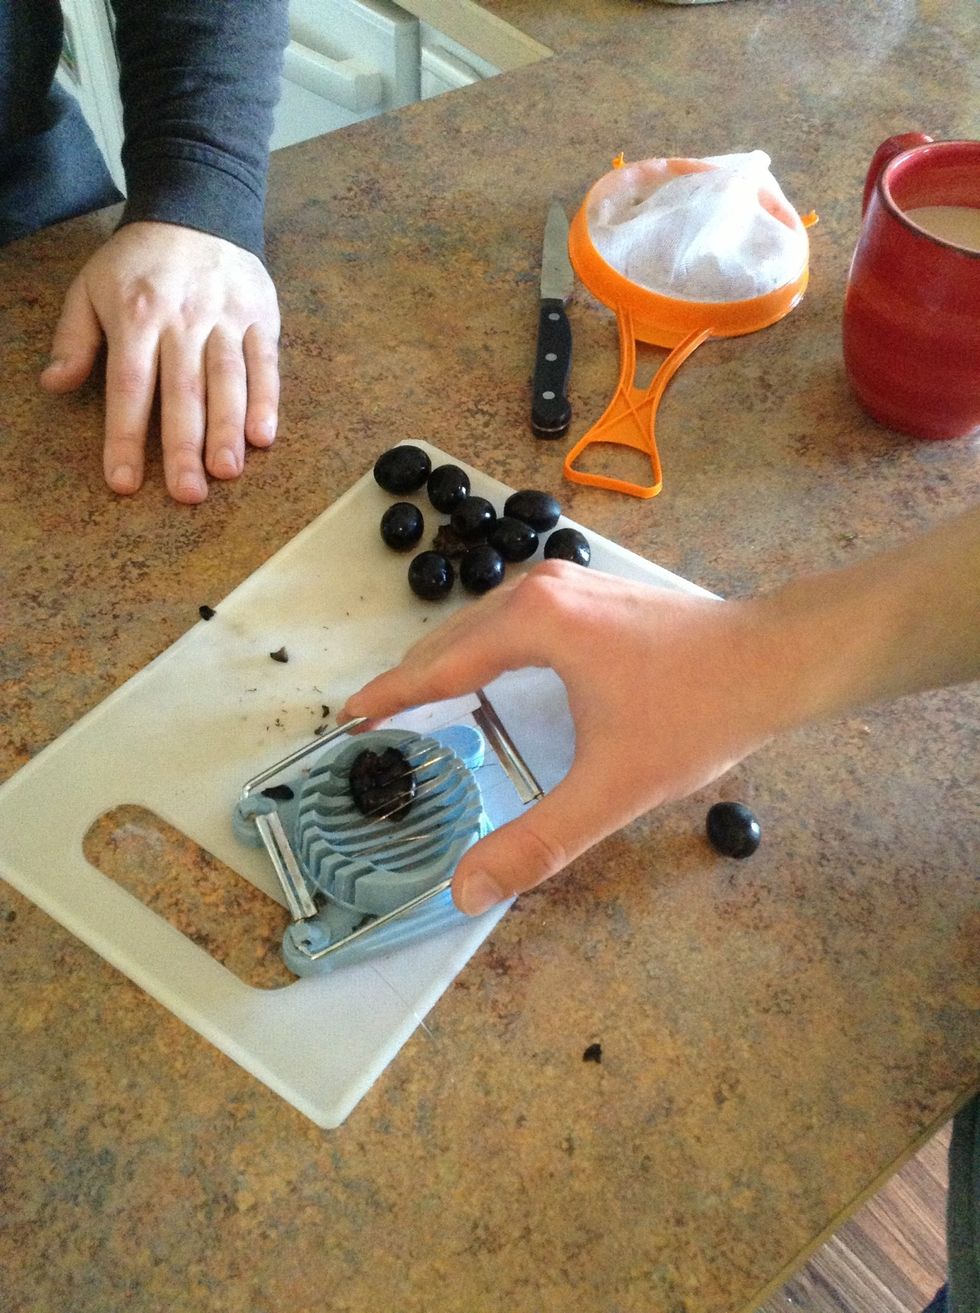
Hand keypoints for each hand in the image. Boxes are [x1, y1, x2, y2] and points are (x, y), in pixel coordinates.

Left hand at [40, 221, 279, 502]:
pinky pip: (265, 363)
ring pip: (228, 381)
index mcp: (137, 315)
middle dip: (184, 446)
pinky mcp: (261, 317)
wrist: (198, 209)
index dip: (126, 437)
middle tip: (187, 493)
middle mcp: (183, 319)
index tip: (124, 482)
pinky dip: (267, 400)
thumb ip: (74, 339)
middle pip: (183, 392)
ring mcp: (226, 318)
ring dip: (228, 429)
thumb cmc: (138, 262)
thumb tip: (55, 385)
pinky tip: (263, 437)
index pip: (130, 386)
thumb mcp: (90, 287)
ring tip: (226, 472)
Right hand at [341, 562, 787, 915]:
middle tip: (374, 724)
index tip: (346, 718)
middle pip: (453, 638)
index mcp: (534, 623)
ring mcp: (570, 584)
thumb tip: (466, 891)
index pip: (437, 665)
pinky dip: (484, 650)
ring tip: (417, 705)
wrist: (777, 659)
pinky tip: (489, 679)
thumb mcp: (613, 788)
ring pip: (483, 624)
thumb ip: (538, 841)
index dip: (389, 695)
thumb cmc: (697, 714)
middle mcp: (541, 589)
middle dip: (411, 680)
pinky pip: (513, 619)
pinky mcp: (592, 594)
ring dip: (447, 663)